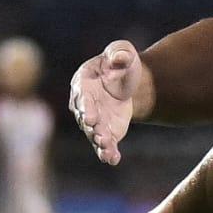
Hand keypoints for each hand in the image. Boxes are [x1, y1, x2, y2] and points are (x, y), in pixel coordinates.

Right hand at [69, 41, 141, 165]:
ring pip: (94, 134)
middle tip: (99, 136)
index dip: (86, 107)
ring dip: (100, 143)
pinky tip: (113, 160)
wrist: (129, 81)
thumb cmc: (121, 63)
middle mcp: (84, 105)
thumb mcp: (122, 52)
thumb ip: (120, 54)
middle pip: (85, 118)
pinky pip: (105, 145)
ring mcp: (94, 121)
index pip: (82, 97)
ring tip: (107, 150)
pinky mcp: (106, 132)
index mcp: (83, 83)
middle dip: (92, 128)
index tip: (89, 117)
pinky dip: (108, 153)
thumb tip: (119, 59)